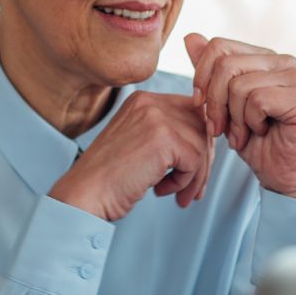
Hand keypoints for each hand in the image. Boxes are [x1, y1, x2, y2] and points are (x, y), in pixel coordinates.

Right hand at [48, 92, 213, 220]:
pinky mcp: (163, 138)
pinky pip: (195, 160)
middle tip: (192, 188)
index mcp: (144, 100)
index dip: (198, 142)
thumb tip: (210, 142)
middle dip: (203, 161)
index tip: (191, 169)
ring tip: (178, 194)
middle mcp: (150, 102)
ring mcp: (157, 117)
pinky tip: (161, 191)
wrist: (85, 194)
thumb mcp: (139, 144)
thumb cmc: (110, 178)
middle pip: (202, 126)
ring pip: (202, 145)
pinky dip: (185, 182)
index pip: (191, 112)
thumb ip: (168, 135)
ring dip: (195, 176)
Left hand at [185, 34, 295, 203]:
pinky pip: (257, 100)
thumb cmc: (254, 142)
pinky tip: (262, 132)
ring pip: (240, 85)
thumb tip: (191, 37)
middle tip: (220, 129)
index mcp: (266, 58)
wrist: (281, 177)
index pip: (219, 46)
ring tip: (243, 134)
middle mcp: (285, 62)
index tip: (200, 107)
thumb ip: (210, 72)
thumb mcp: (222, 105)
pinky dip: (251, 122)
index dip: (201, 77)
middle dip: (215, 103)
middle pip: (226, 65)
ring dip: (234, 118)